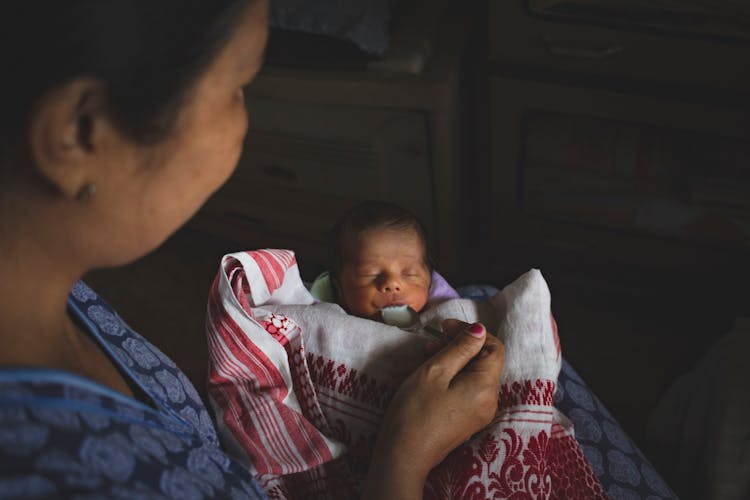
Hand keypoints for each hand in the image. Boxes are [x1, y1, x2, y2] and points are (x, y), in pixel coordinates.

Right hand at [363, 320, 504, 498]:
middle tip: (431, 341)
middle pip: (484, 361)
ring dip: (452, 361)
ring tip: (425, 357)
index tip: (444, 327)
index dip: (471, 332)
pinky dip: (451, 377)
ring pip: (473, 375)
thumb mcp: (435, 371)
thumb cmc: (415, 411)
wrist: (403, 456)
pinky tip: (430, 377)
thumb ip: (460, 348)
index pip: (493, 347)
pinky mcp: (468, 421)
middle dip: (459, 346)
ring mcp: (480, 413)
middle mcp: (490, 401)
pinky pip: (466, 390)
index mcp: (486, 387)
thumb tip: (479, 330)